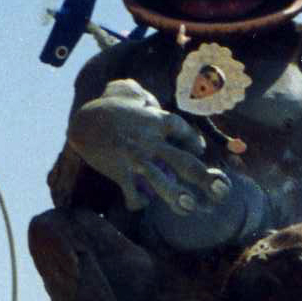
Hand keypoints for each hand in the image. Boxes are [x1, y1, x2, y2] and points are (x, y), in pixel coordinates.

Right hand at [68, 79, 229, 214]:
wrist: (80, 122)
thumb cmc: (107, 106)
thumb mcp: (128, 92)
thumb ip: (145, 97)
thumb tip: (151, 101)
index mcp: (156, 121)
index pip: (183, 131)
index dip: (194, 141)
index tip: (199, 149)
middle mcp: (151, 141)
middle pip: (183, 161)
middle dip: (203, 177)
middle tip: (221, 191)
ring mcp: (135, 158)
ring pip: (160, 179)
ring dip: (176, 195)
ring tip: (188, 207)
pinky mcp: (119, 171)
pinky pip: (132, 191)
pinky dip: (137, 201)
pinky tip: (139, 203)